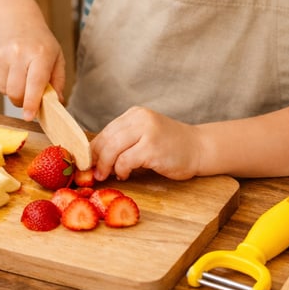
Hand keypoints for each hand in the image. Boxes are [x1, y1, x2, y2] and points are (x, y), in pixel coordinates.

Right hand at [0, 21, 65, 120]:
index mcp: (40, 54)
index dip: (32, 103)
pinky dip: (2, 81)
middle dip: (22, 100)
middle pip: (15, 92)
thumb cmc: (39, 41)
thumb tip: (57, 103)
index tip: (29, 116)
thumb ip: (58, 81)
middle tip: (28, 95)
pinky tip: (9, 67)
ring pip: (4, 90)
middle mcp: (19, 53)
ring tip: (19, 74)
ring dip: (12, 90)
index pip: (35, 84)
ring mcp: (1, 54)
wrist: (14, 18)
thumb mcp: (56, 56)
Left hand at [90, 106, 204, 180]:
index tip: (89, 164)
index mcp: (135, 114)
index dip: (94, 150)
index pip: (105, 131)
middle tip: (95, 174)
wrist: (199, 148)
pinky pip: (125, 161)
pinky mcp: (152, 148)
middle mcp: (140, 118)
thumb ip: (124, 142)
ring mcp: (147, 132)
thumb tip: (95, 158)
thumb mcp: (144, 136)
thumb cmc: (170, 146)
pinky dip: (121, 171)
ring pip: (112, 150)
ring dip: (107, 166)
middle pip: (106, 140)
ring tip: (109, 175)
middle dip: (97, 160)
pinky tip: (126, 175)